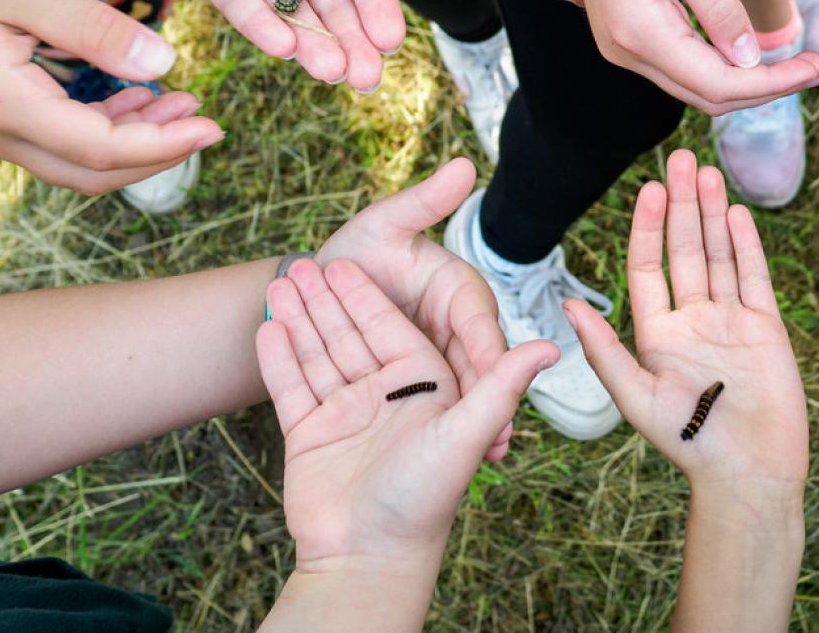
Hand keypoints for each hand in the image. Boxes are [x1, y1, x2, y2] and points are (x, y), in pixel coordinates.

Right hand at [0, 0, 221, 193]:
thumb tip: (162, 66)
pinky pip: (57, 143)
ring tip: (184, 102)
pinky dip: (105, 128)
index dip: (166, 144)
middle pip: (94, 172)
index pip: (102, 148)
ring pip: (76, 163)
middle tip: (207, 122)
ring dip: (135, 140)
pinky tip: (137, 96)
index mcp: (3, 105)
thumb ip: (95, 29)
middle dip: (159, 152)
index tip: (214, 127)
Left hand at [121, 0, 409, 92]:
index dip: (376, 0)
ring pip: (295, 13)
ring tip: (332, 74)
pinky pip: (242, 4)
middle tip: (367, 78)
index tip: (390, 38)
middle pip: (336, 2)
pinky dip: (260, 25)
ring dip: (315, 45)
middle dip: (353, 42)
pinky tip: (280, 47)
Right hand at [258, 257, 556, 564]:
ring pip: (318, 354)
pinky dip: (278, 358)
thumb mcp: (466, 432)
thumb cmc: (426, 498)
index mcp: (423, 386)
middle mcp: (385, 396)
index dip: (365, 295)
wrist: (368, 558)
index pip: (390, 327)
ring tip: (278, 281)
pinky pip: (292, 387)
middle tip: (303, 260)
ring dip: (298, 319)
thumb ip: (500, 384)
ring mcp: (344, 414)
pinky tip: (266, 326)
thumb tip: (552, 347)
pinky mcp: (310, 435)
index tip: (345, 260)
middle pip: (350, 335)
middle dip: (325, 299)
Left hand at [316, 157, 514, 460]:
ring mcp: (416, 375)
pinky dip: (424, 440)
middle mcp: (445, 339)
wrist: (309, 293)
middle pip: (471, 372)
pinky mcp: (385, 400)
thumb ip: (424, 201)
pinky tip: (435, 464)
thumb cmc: (356, 252)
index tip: (501, 376)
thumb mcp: (386, 224)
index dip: (492, 353)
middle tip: (499, 438)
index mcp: (457, 298)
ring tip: (481, 456)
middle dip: (489, 405)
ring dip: (469, 428)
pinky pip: (414, 417)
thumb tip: (467, 163)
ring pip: (449, 401)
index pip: (479, 328)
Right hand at [447, 0, 818, 114]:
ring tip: (797, 59)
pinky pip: (680, 61)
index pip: (721, 83)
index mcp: (638, 29)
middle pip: (708, 94)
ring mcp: (619, 41)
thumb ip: (718, 7)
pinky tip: (754, 46)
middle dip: (768, 87)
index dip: (777, 82)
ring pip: (694, 83)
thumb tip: (751, 59)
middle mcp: (623, 48)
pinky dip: (722, 62)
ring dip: (747, 78)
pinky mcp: (623, 28)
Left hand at [565, 149, 807, 492]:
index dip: (647, 228)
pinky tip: (737, 213)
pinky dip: (745, 245)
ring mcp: (730, 321)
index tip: (649, 189)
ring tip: (707, 172)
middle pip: (684, 251)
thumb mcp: (634, 396)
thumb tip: (567, 305)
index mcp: (657, 333)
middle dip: (681, 205)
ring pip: (719, 255)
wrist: (746, 472)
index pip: (648, 268)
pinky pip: (754, 278)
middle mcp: (692, 320)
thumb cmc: (686, 442)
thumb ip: (603, 349)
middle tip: (680, 159)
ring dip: (712, 214)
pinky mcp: (765, 328)